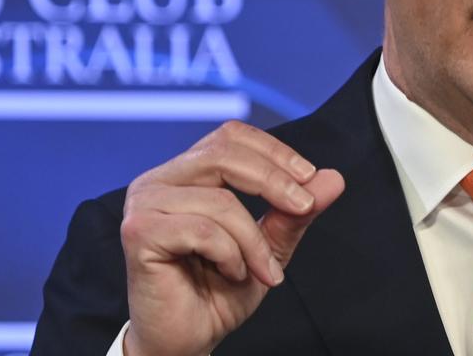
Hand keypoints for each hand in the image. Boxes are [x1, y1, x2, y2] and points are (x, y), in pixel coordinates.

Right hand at [119, 120, 344, 355]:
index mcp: (185, 174)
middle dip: (274, 181)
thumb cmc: (217, 293)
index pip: (231, 137)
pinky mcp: (139, 232)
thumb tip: (333, 178)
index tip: (309, 178)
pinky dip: (231, 255)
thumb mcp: (268, 247)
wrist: (187, 342)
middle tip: (305, 208)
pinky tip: (232, 274)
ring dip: (254, 240)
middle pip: (224, 154)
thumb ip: (295, 212)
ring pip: (221, 200)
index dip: (273, 151)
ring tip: (264, 271)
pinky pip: (203, 230)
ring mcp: (144, 204)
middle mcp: (158, 181)